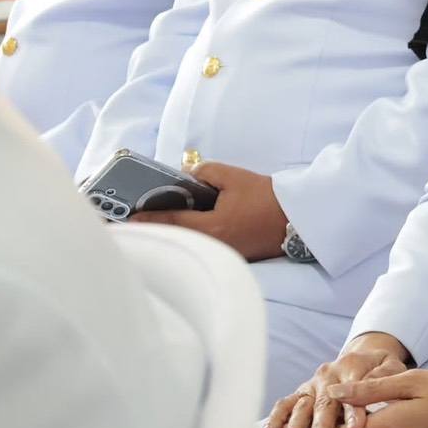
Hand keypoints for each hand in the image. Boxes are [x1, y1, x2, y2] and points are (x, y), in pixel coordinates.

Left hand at [130, 160, 287, 260]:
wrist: (300, 218)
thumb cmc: (268, 197)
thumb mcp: (235, 177)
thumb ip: (205, 173)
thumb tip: (187, 177)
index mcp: (212, 227)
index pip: (171, 222)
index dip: (147, 219)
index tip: (127, 218)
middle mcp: (214, 244)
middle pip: (176, 236)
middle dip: (157, 228)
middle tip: (135, 222)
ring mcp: (225, 253)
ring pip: (190, 242)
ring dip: (173, 233)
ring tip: (156, 224)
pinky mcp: (235, 255)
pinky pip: (205, 246)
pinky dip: (191, 237)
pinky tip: (185, 229)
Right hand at [262, 333, 409, 427]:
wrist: (362, 356)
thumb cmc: (380, 367)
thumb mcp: (391, 364)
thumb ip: (385, 374)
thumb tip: (375, 383)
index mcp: (351, 366)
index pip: (354, 389)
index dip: (354, 410)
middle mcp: (328, 374)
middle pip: (324, 402)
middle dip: (320, 426)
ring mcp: (312, 384)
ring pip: (301, 405)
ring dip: (294, 427)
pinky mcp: (301, 392)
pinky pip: (286, 403)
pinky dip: (276, 417)